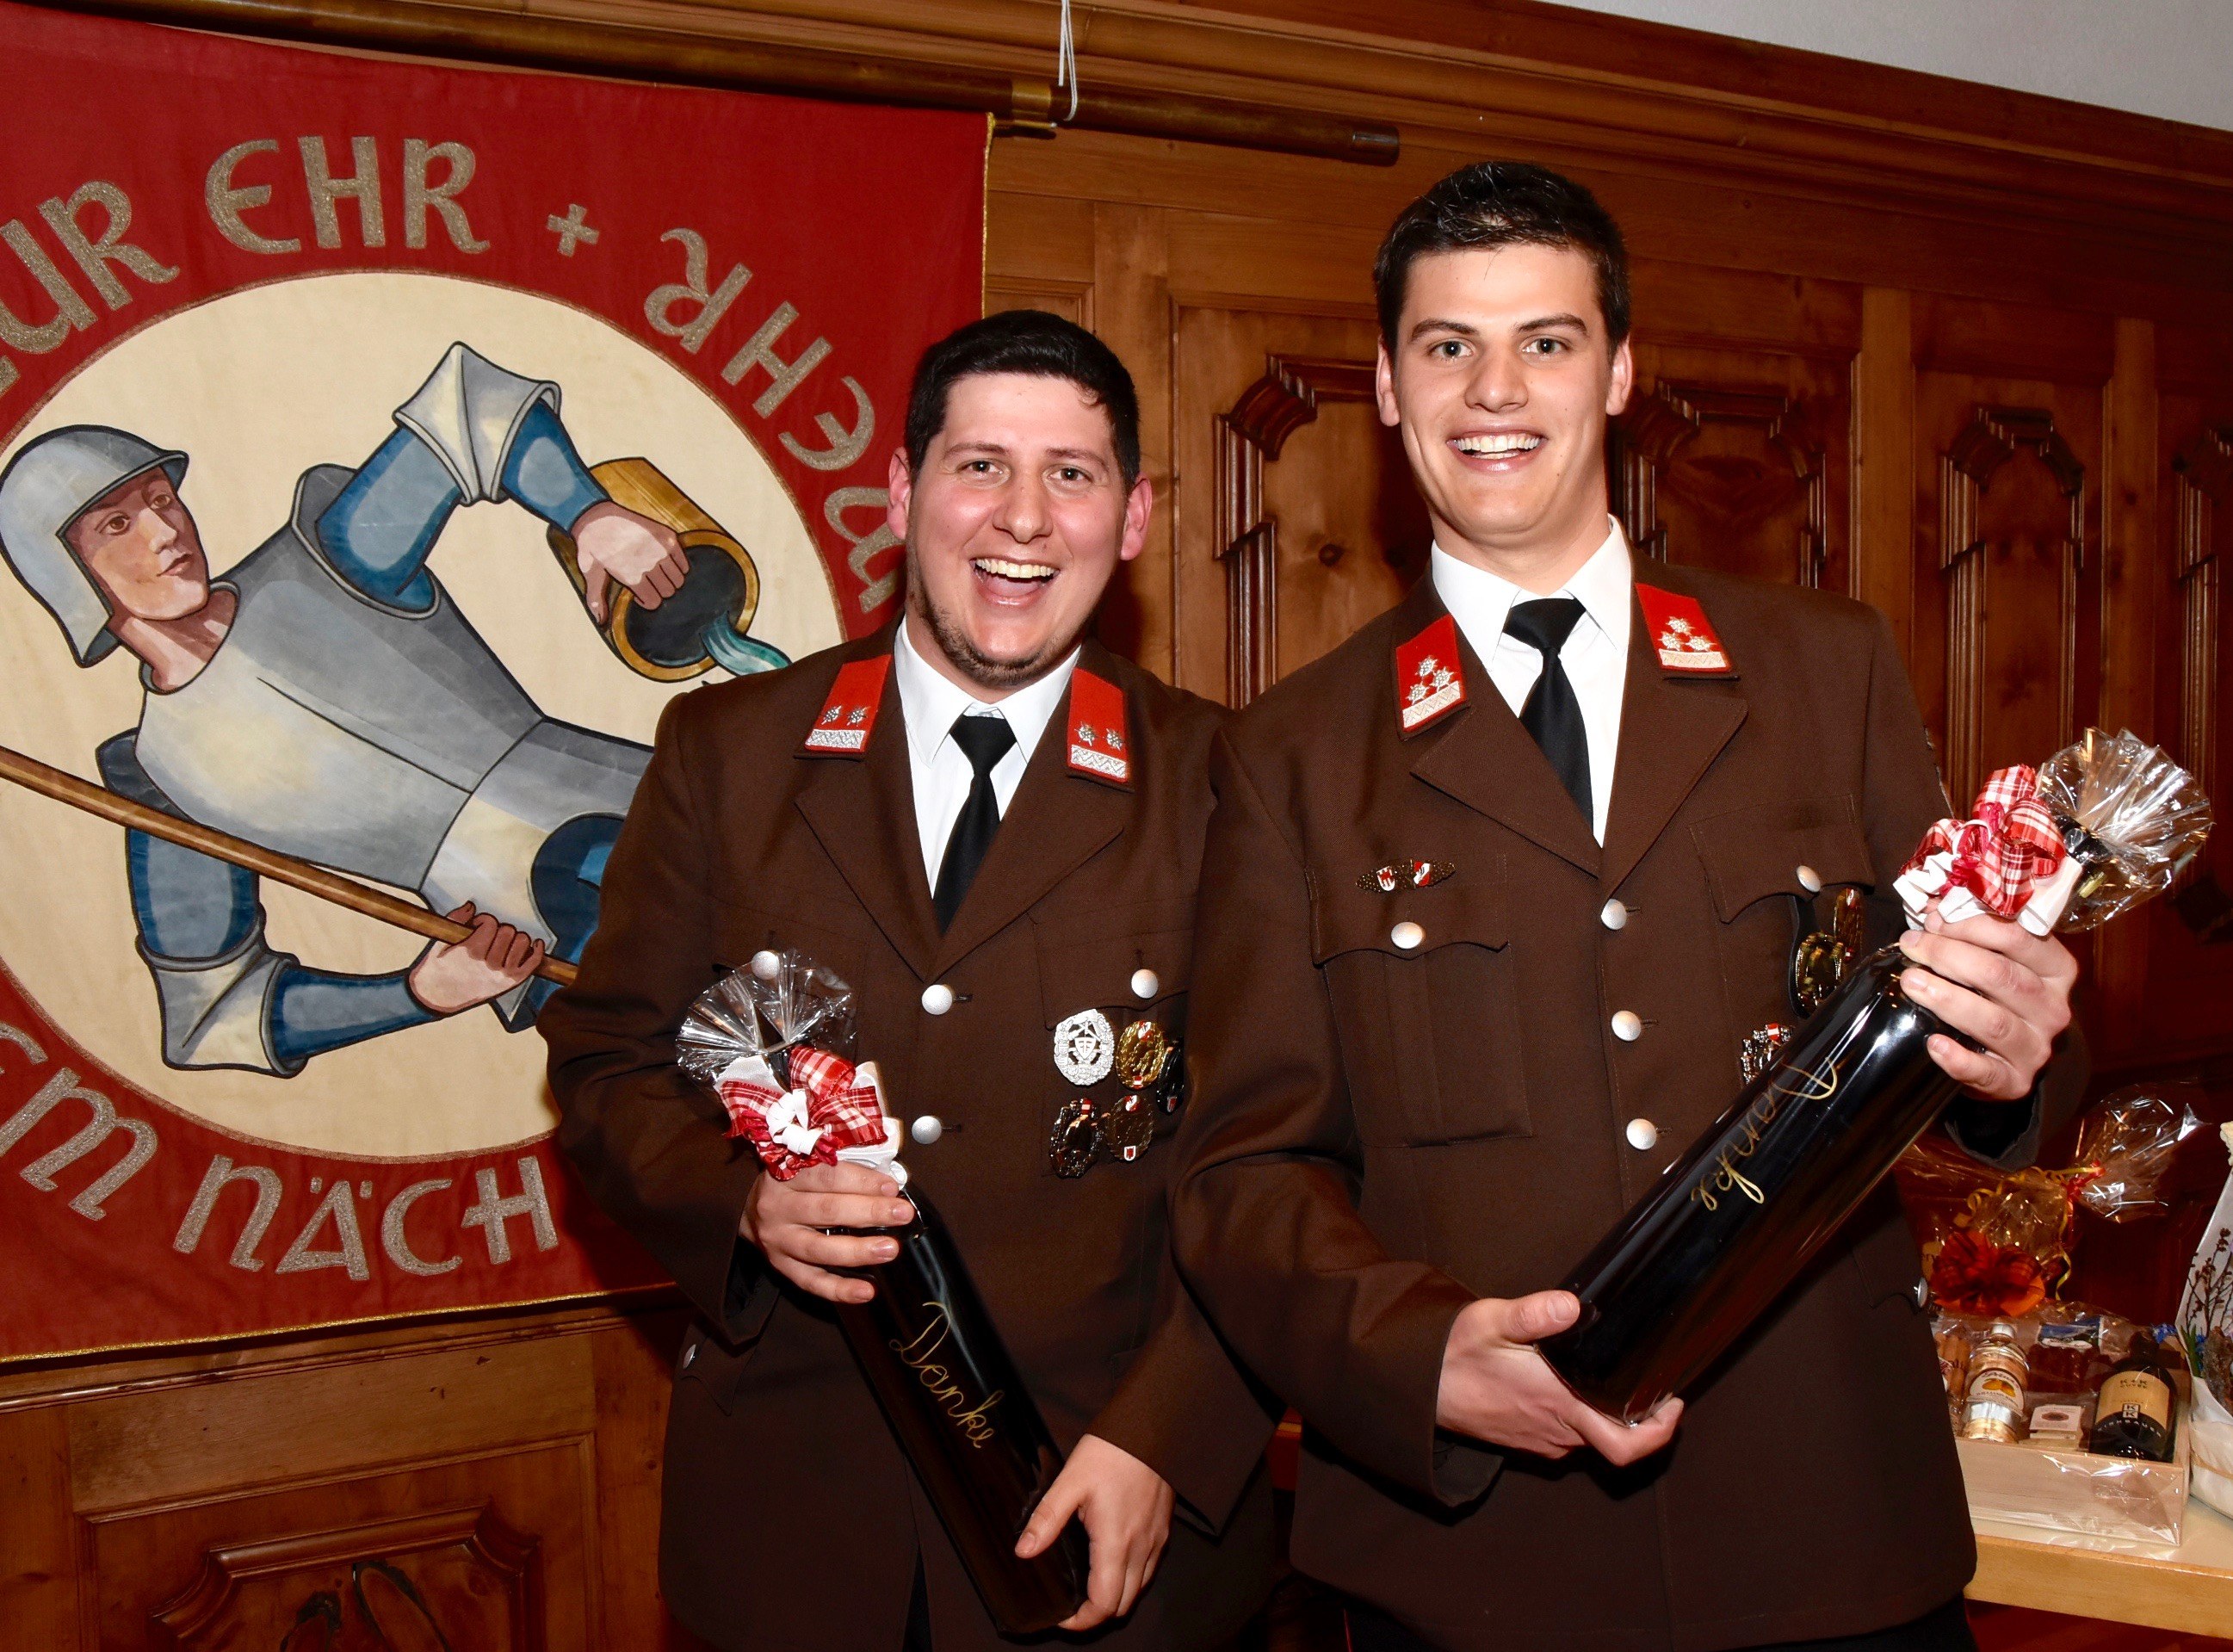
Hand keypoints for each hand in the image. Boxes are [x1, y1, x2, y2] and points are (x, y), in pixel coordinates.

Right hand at [407, 903, 545, 1013]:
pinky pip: (533, 963)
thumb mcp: (438, 944)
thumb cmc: (436, 971)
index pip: (490, 923)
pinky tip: (535, 943)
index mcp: (470, 953)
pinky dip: (537, 950)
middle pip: (508, 931)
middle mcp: (489, 964)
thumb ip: (455, 921)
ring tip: (504, 943)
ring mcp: (502, 975)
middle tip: (488, 937)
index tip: (477, 926)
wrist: (436, 999)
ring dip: (515, 938)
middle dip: (498, 929)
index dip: (483, 921)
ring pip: (523, 942)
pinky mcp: (511, 983)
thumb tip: (471, 906)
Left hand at [572, 500, 687, 621]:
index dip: (648, 601)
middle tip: (649, 583)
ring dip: (670, 580)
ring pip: (679, 579)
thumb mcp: (590, 573)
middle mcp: (649, 564)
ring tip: (658, 573)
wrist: (595, 515)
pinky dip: (679, 566)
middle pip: (669, 591)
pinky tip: (666, 563)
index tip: (641, 595)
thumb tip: (601, 621)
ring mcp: (660, 549)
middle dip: (660, 591)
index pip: (654, 602)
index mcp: (632, 576)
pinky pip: (684, 562)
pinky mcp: (667, 537)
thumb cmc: (592, 546)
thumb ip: (596, 599)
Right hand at [739, 1162, 913, 1304]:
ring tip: (890, 1249)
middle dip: (869, 1212)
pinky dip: (839, 1290)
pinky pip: (810, 1281)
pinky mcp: (779, 1266)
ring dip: (858, 1251)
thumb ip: (841, 1169)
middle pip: (825, 1211)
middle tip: (902, 1214)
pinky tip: (867, 1291)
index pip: (826, 1176)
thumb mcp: (806, 1163)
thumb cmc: (791, 1181)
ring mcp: (777, 1240)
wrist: (747, 1207)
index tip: (892, 1187)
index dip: (861, 1181)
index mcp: (784, 1174)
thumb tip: (888, 1184)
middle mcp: (777, 1207)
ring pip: (819, 1249)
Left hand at [1015, 1433, 1172, 1631]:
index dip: (1081, 1620)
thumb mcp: (1071, 1482)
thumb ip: (1047, 1519)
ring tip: (1088, 1587)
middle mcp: (1141, 1549)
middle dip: (1097, 1614)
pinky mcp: (1163, 1530)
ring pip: (1139, 1589)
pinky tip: (1110, 1562)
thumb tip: (1023, 1551)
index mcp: (1116, 1542)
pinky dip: (1130, 1579)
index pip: (1104, 1603)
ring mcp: (1156, 1541)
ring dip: (1115, 1597)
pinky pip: (1148, 1570)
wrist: (1151, 1427)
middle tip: (1071, 1605)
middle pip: (1123, 1604)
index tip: (1061, 1615)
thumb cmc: (1110, 1453)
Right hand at [1435, 1291, 1681, 1463]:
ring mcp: (1543, 1441)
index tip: (1673, 1403)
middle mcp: (1558, 1431)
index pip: (1625, 1444)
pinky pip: (1570, 1437)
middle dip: (1640, 1417)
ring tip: (1613, 1377)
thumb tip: (1573, 1306)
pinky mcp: (1529, 1441)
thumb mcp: (1490, 1321)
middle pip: (1617, 1441)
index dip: (1659, 1432)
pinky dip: (1584, 1418)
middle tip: (1652, 1386)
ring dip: (1609, 1415)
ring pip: (1594, 1438)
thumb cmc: (1454, 1355)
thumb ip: (1534, 1313)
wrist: (1419, 1389)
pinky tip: (1575, 1388)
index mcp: (1559, 1404)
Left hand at [1898, 903, 2076, 1100]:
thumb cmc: (1997, 997)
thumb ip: (1971, 935)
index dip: (1972, 925)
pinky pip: (1986, 1072)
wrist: (2011, 1057)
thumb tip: (1931, 908)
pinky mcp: (2015, 1082)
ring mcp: (2036, 1048)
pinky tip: (1934, 1044)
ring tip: (1911, 982)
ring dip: (1948, 999)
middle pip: (2002, 976)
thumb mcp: (1996, 961)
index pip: (2019, 939)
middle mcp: (2054, 1009)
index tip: (1934, 921)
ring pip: (1993, 1021)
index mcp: (2056, 970)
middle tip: (1912, 947)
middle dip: (1950, 956)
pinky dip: (1958, 1059)